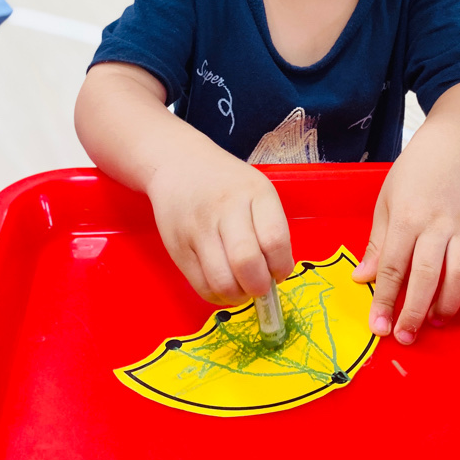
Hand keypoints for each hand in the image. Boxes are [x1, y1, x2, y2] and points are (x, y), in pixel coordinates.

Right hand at [146, 151, 293, 305]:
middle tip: (260, 286)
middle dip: (259, 287)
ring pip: (222, 281)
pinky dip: (217, 296)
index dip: (282, 266)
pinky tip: (224, 286)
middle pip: (247, 263)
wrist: (178, 164)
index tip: (279, 271)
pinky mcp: (177, 248)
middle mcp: (225, 209)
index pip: (275, 240)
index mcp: (254, 193)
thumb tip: (277, 274)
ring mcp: (198, 229)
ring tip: (242, 288)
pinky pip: (201, 286)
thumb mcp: (257, 189)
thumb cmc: (226, 182)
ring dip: (238, 296)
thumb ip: (270, 226)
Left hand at [352, 147, 459, 343]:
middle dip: (414, 311)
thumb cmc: (411, 177)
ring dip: (449, 304)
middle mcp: (437, 224)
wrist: (448, 149)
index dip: (385, 299)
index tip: (379, 327)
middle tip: (405, 336)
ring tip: (435, 321)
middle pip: (426, 275)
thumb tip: (361, 279)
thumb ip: (376, 244)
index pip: (393, 266)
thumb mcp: (385, 203)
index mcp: (407, 217)